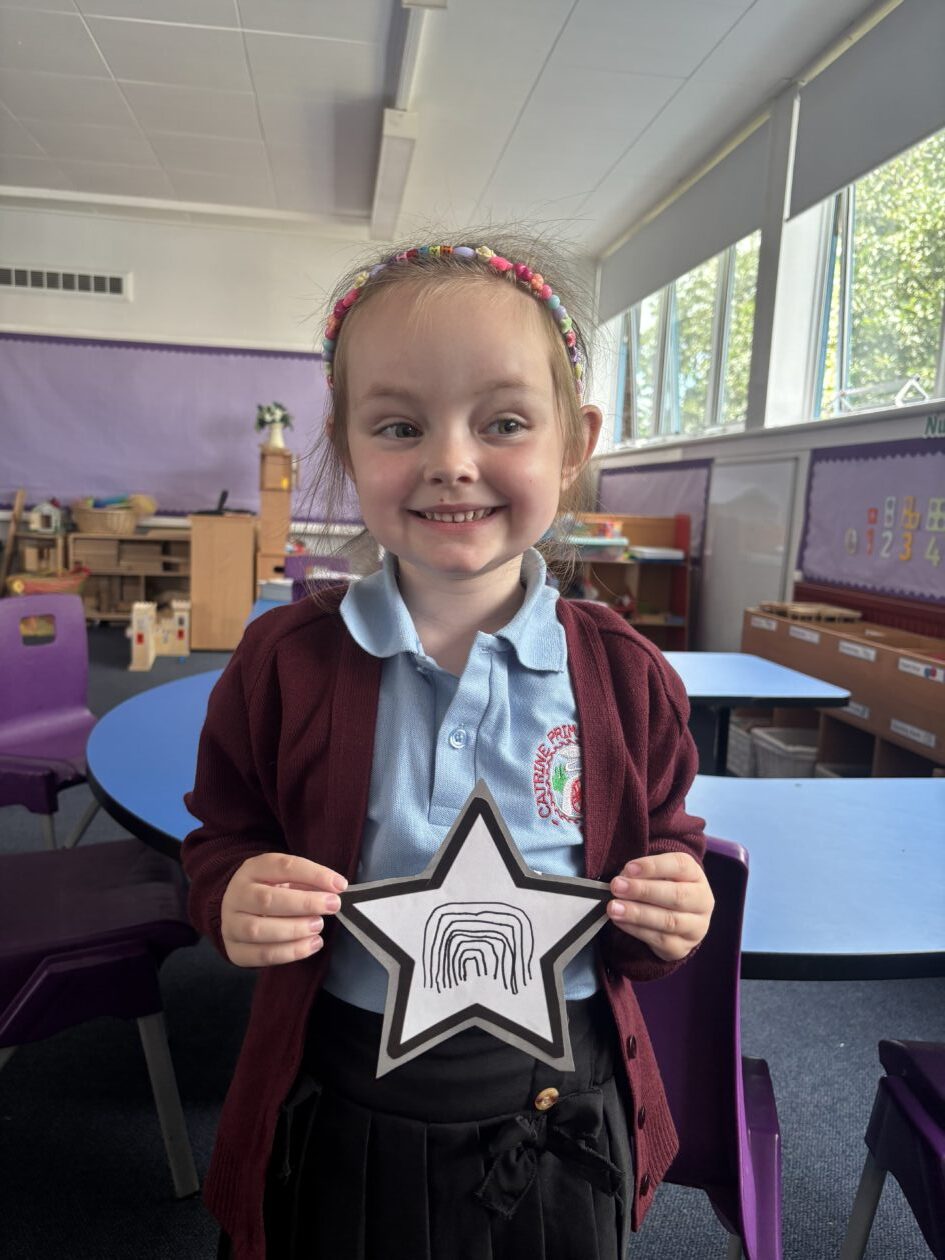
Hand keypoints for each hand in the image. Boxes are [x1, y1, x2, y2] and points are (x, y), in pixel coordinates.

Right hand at [221, 852, 347, 967]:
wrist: (237, 909)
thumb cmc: (271, 890)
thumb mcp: (286, 877)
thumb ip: (308, 881)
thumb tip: (336, 888)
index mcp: (252, 869)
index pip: (283, 867)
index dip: (314, 874)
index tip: (340, 885)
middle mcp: (236, 895)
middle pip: (267, 900)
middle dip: (304, 904)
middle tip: (332, 906)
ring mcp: (231, 924)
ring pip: (258, 930)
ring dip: (294, 930)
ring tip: (318, 927)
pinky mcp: (234, 950)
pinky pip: (260, 955)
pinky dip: (289, 952)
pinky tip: (312, 945)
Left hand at [606, 853, 713, 961]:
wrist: (676, 918)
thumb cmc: (661, 887)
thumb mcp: (657, 874)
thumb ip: (642, 873)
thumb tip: (623, 878)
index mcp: (696, 875)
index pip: (680, 866)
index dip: (654, 866)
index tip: (629, 868)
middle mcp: (702, 901)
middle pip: (677, 895)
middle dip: (643, 891)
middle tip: (617, 886)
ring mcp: (695, 927)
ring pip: (669, 921)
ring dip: (637, 913)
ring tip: (614, 907)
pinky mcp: (682, 948)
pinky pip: (660, 940)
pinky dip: (636, 930)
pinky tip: (620, 921)